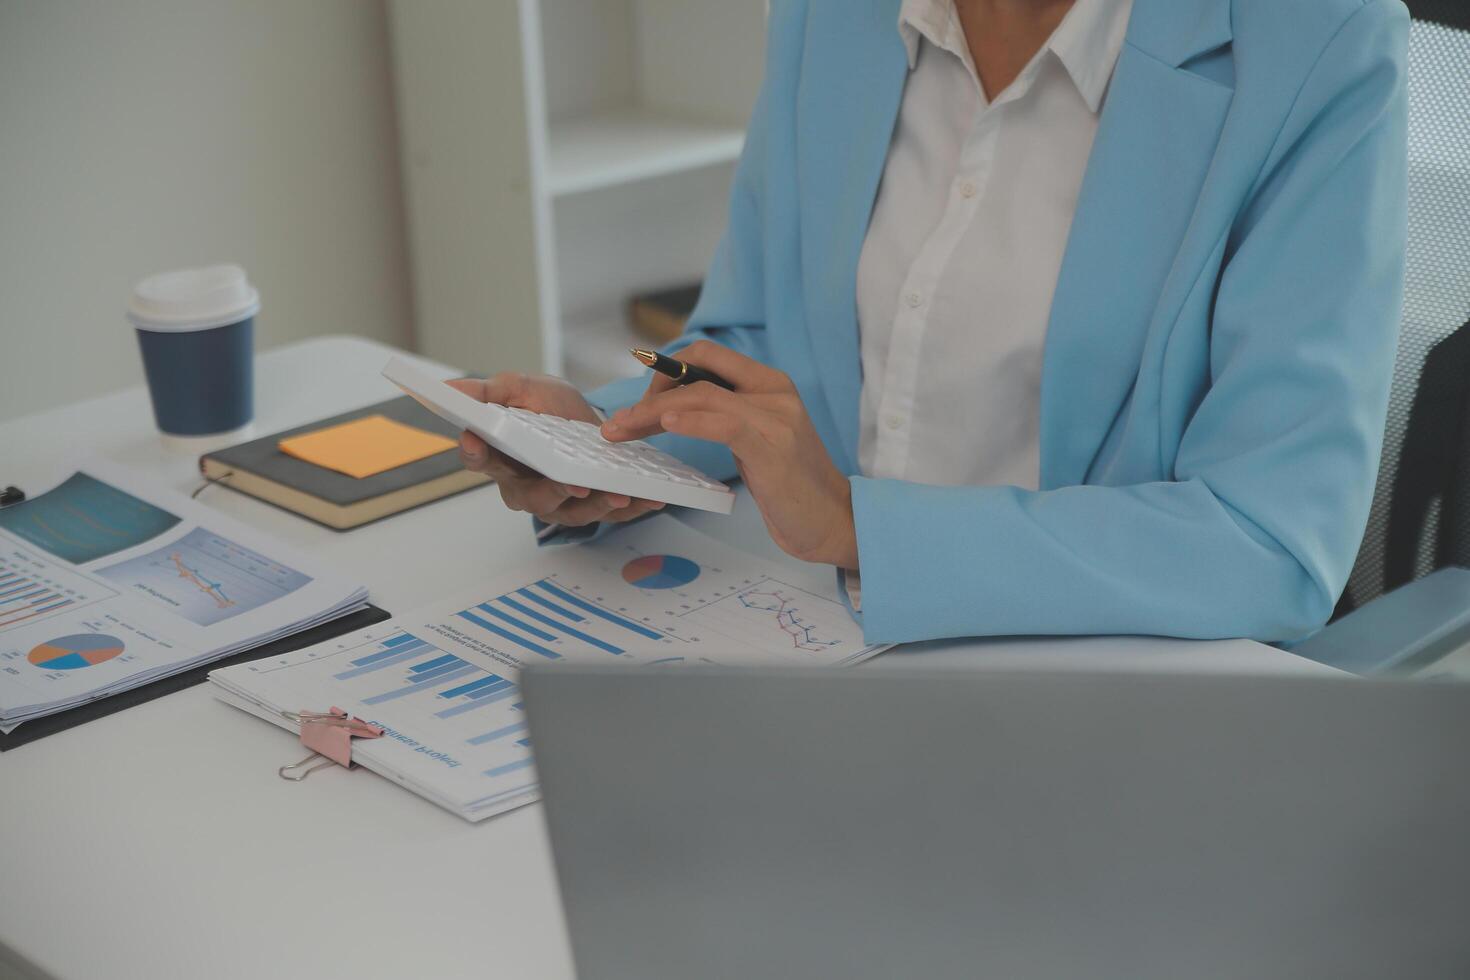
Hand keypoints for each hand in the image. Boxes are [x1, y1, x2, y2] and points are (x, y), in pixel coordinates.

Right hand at [449, 373, 665, 525]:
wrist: (585, 420)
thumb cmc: (547, 407)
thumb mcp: (519, 389)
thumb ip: (488, 392)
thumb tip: (449, 389)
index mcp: (500, 457)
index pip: (479, 459)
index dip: (475, 453)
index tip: (475, 442)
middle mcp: (525, 486)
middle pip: (530, 497)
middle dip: (552, 492)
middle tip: (572, 484)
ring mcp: (558, 501)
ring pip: (572, 512)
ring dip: (597, 506)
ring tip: (620, 495)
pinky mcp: (590, 506)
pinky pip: (610, 514)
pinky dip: (631, 508)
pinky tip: (649, 498)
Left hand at [600, 342, 858, 567]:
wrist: (835, 521)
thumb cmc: (793, 488)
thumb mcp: (759, 440)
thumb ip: (728, 416)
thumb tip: (680, 408)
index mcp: (770, 384)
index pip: (706, 355)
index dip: (666, 370)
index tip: (640, 401)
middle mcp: (773, 391)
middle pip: (695, 373)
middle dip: (649, 394)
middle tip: (619, 423)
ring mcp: (775, 417)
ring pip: (699, 397)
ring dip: (651, 413)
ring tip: (622, 430)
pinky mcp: (771, 446)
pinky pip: (722, 423)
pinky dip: (688, 421)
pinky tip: (664, 426)